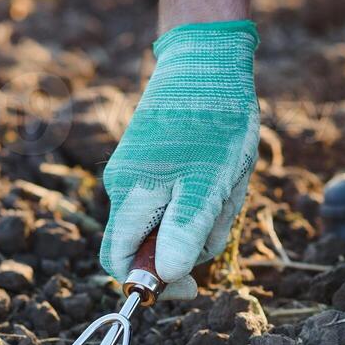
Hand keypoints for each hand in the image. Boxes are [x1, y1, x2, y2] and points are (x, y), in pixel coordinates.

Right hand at [100, 21, 259, 300]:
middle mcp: (125, 186)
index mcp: (130, 195)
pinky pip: (177, 199)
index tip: (191, 287)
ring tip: (225, 185)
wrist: (208, 57)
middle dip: (189, 246)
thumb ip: (186, 230)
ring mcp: (139, 173)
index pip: (119, 261)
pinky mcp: (155, 162)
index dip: (151, 283)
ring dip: (202, 220)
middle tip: (220, 216)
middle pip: (151, 245)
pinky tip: (221, 173)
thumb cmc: (212, 119)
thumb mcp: (210, 181)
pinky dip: (203, 199)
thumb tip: (167, 275)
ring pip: (170, 223)